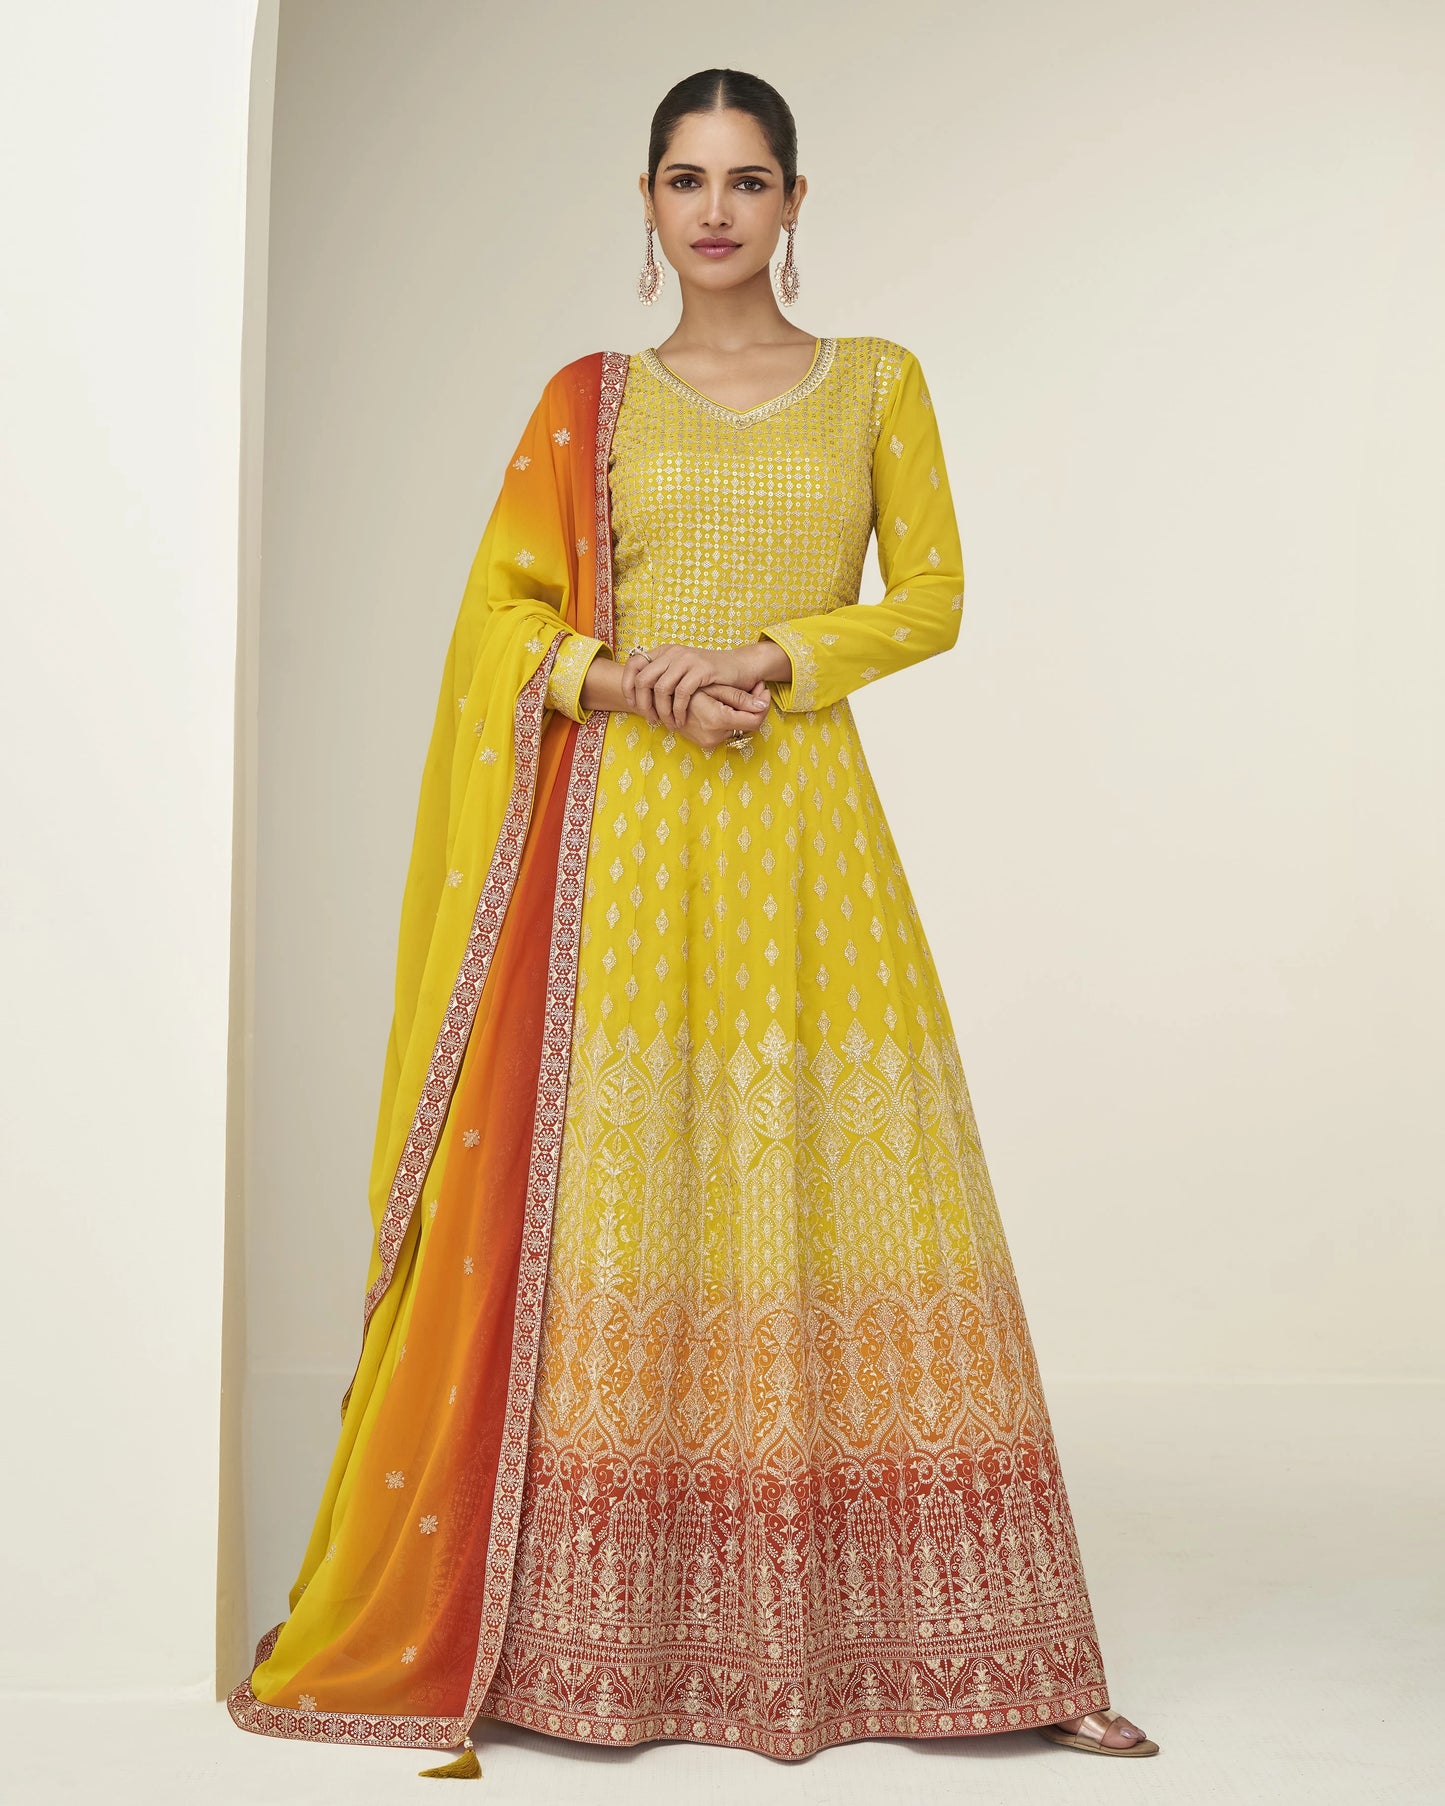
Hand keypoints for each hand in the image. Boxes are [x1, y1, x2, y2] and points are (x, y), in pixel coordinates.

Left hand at [622, 642, 762, 731]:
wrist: (740, 667)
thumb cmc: (710, 675)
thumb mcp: (682, 672)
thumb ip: (663, 678)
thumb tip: (639, 697)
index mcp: (664, 651)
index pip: (633, 664)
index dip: (628, 686)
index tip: (632, 704)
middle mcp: (673, 652)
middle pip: (643, 679)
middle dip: (643, 704)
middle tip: (651, 719)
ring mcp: (687, 659)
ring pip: (660, 688)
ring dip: (662, 711)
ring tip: (668, 723)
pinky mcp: (701, 669)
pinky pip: (681, 693)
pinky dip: (678, 710)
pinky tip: (680, 719)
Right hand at [669, 680, 773, 752]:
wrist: (663, 700)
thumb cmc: (688, 688)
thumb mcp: (715, 688)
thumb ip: (740, 698)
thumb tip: (764, 704)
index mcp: (717, 720)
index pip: (755, 721)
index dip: (763, 706)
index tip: (763, 690)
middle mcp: (714, 736)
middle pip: (747, 725)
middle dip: (753, 706)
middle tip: (754, 687)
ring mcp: (709, 742)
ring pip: (737, 728)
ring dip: (742, 712)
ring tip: (740, 693)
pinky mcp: (705, 744)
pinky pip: (726, 731)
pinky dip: (731, 719)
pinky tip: (727, 704)